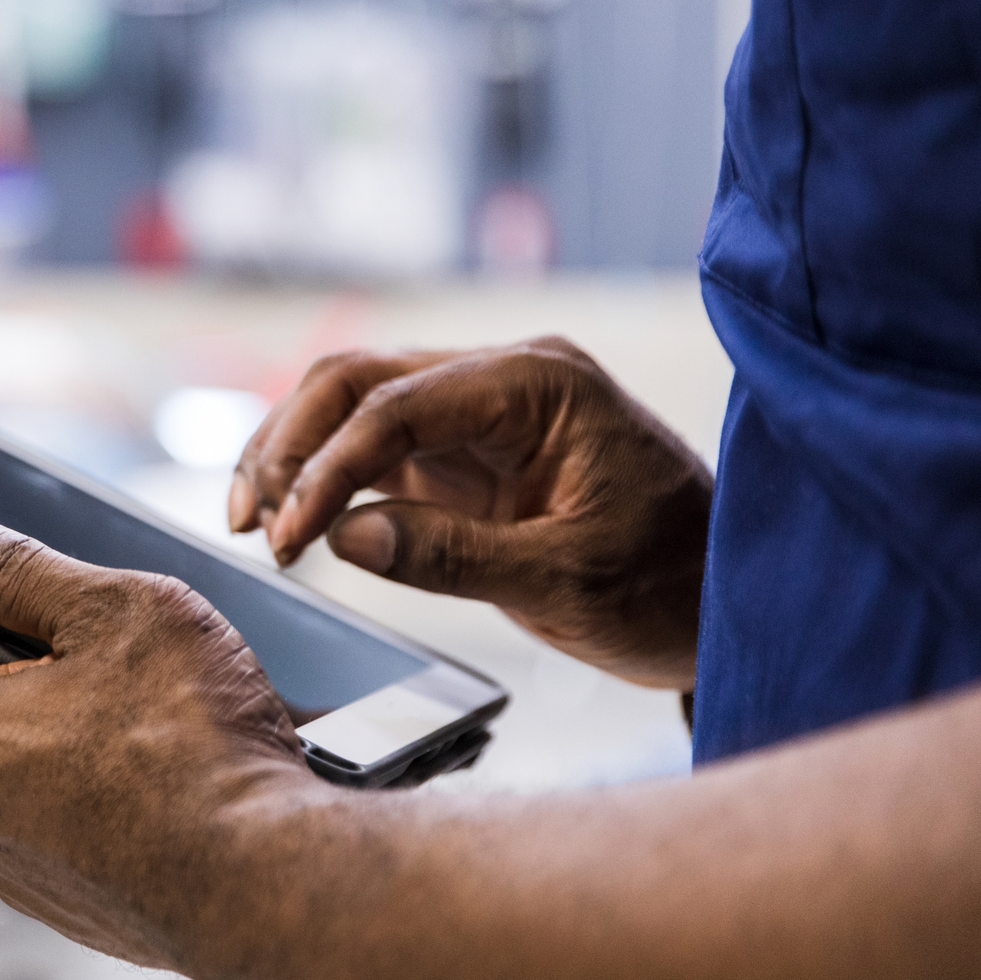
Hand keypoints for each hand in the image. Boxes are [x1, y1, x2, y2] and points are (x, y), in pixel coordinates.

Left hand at [0, 508, 317, 972]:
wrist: (269, 885)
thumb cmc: (198, 747)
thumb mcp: (108, 611)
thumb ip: (8, 567)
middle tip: (44, 602)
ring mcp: (7, 859)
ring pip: (1, 750)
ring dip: (41, 706)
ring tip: (127, 685)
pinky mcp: (60, 894)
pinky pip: (45, 806)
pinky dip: (77, 768)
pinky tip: (143, 750)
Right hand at [229, 337, 710, 688]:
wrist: (728, 600)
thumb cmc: (673, 583)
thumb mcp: (568, 582)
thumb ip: (453, 554)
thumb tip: (346, 537)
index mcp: (538, 384)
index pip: (398, 404)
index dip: (328, 468)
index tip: (288, 537)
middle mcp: (502, 379)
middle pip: (357, 381)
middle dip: (290, 446)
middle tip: (253, 524)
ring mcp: (479, 413)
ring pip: (351, 406)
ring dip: (293, 457)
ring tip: (251, 523)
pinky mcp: (464, 453)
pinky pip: (372, 447)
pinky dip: (324, 480)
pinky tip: (291, 522)